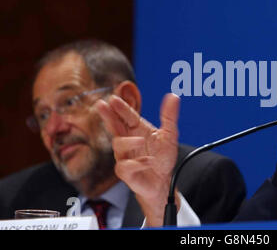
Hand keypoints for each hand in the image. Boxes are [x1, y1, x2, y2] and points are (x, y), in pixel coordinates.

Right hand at [95, 93, 179, 225]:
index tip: (113, 99)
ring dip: (129, 141)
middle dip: (108, 116)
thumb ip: (169, 116)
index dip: (121, 108)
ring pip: (118, 145)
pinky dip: (137, 163)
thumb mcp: (170, 135)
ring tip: (141, 141)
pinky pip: (126, 166)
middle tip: (102, 105)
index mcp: (136, 130)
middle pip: (114, 126)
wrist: (162, 182)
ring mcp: (125, 156)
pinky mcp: (126, 172)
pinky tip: (148, 161)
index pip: (127, 116)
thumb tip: (172, 96)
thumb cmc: (162, 158)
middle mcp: (128, 141)